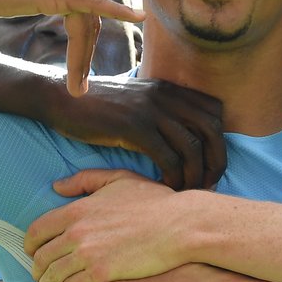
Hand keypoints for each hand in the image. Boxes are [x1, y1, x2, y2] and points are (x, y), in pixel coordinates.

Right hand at [0, 0, 144, 94]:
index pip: (87, 13)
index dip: (84, 45)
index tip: (80, 73)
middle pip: (90, 22)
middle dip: (84, 58)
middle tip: (78, 88)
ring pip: (86, 27)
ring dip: (82, 60)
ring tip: (76, 88)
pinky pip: (93, 8)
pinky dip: (118, 12)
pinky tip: (138, 17)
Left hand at [28, 169, 199, 281]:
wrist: (180, 226)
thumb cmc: (154, 202)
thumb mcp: (119, 180)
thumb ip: (85, 180)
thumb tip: (57, 186)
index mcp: (76, 210)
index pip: (36, 232)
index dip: (30, 246)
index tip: (35, 253)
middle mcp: (76, 233)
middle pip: (40, 258)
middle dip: (38, 269)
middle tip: (43, 275)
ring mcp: (88, 255)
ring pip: (52, 277)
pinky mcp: (102, 275)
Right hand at [48, 78, 224, 190]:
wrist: (61, 97)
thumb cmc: (97, 106)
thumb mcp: (136, 100)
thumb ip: (160, 110)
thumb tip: (180, 134)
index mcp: (170, 89)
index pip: (215, 111)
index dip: (220, 141)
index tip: (211, 164)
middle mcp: (166, 96)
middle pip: (212, 130)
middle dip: (216, 161)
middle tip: (209, 185)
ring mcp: (151, 110)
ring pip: (192, 147)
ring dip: (195, 175)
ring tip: (188, 192)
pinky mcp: (135, 127)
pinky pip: (168, 158)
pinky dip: (173, 178)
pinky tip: (165, 189)